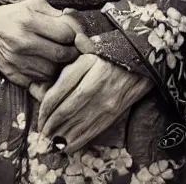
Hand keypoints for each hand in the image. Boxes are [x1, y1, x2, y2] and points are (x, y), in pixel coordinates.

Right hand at [0, 0, 82, 88]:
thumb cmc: (12, 15)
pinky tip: (48, 68)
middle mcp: (23, 43)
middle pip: (63, 54)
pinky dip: (49, 78)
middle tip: (73, 48)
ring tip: (61, 58)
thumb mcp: (32, 5)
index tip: (74, 34)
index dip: (75, 34)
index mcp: (28, 21)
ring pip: (54, 71)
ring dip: (62, 66)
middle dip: (73, 52)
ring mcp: (19, 62)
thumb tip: (77, 26)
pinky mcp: (16, 76)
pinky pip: (41, 83)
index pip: (65, 33)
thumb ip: (55, 13)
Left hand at [38, 50, 152, 153]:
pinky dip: (78, 140)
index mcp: (89, 65)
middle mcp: (96, 85)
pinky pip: (93, 130)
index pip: (60, 90)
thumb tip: (74, 38)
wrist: (146, 63)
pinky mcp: (114, 113)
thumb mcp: (99, 43)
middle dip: (51, 124)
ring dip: (61, 135)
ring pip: (78, 123)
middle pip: (66, 110)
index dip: (46, 106)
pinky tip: (67, 146)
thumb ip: (83, 44)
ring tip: (50, 142)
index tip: (39, 115)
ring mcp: (106, 102)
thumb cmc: (118, 51)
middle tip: (41, 133)